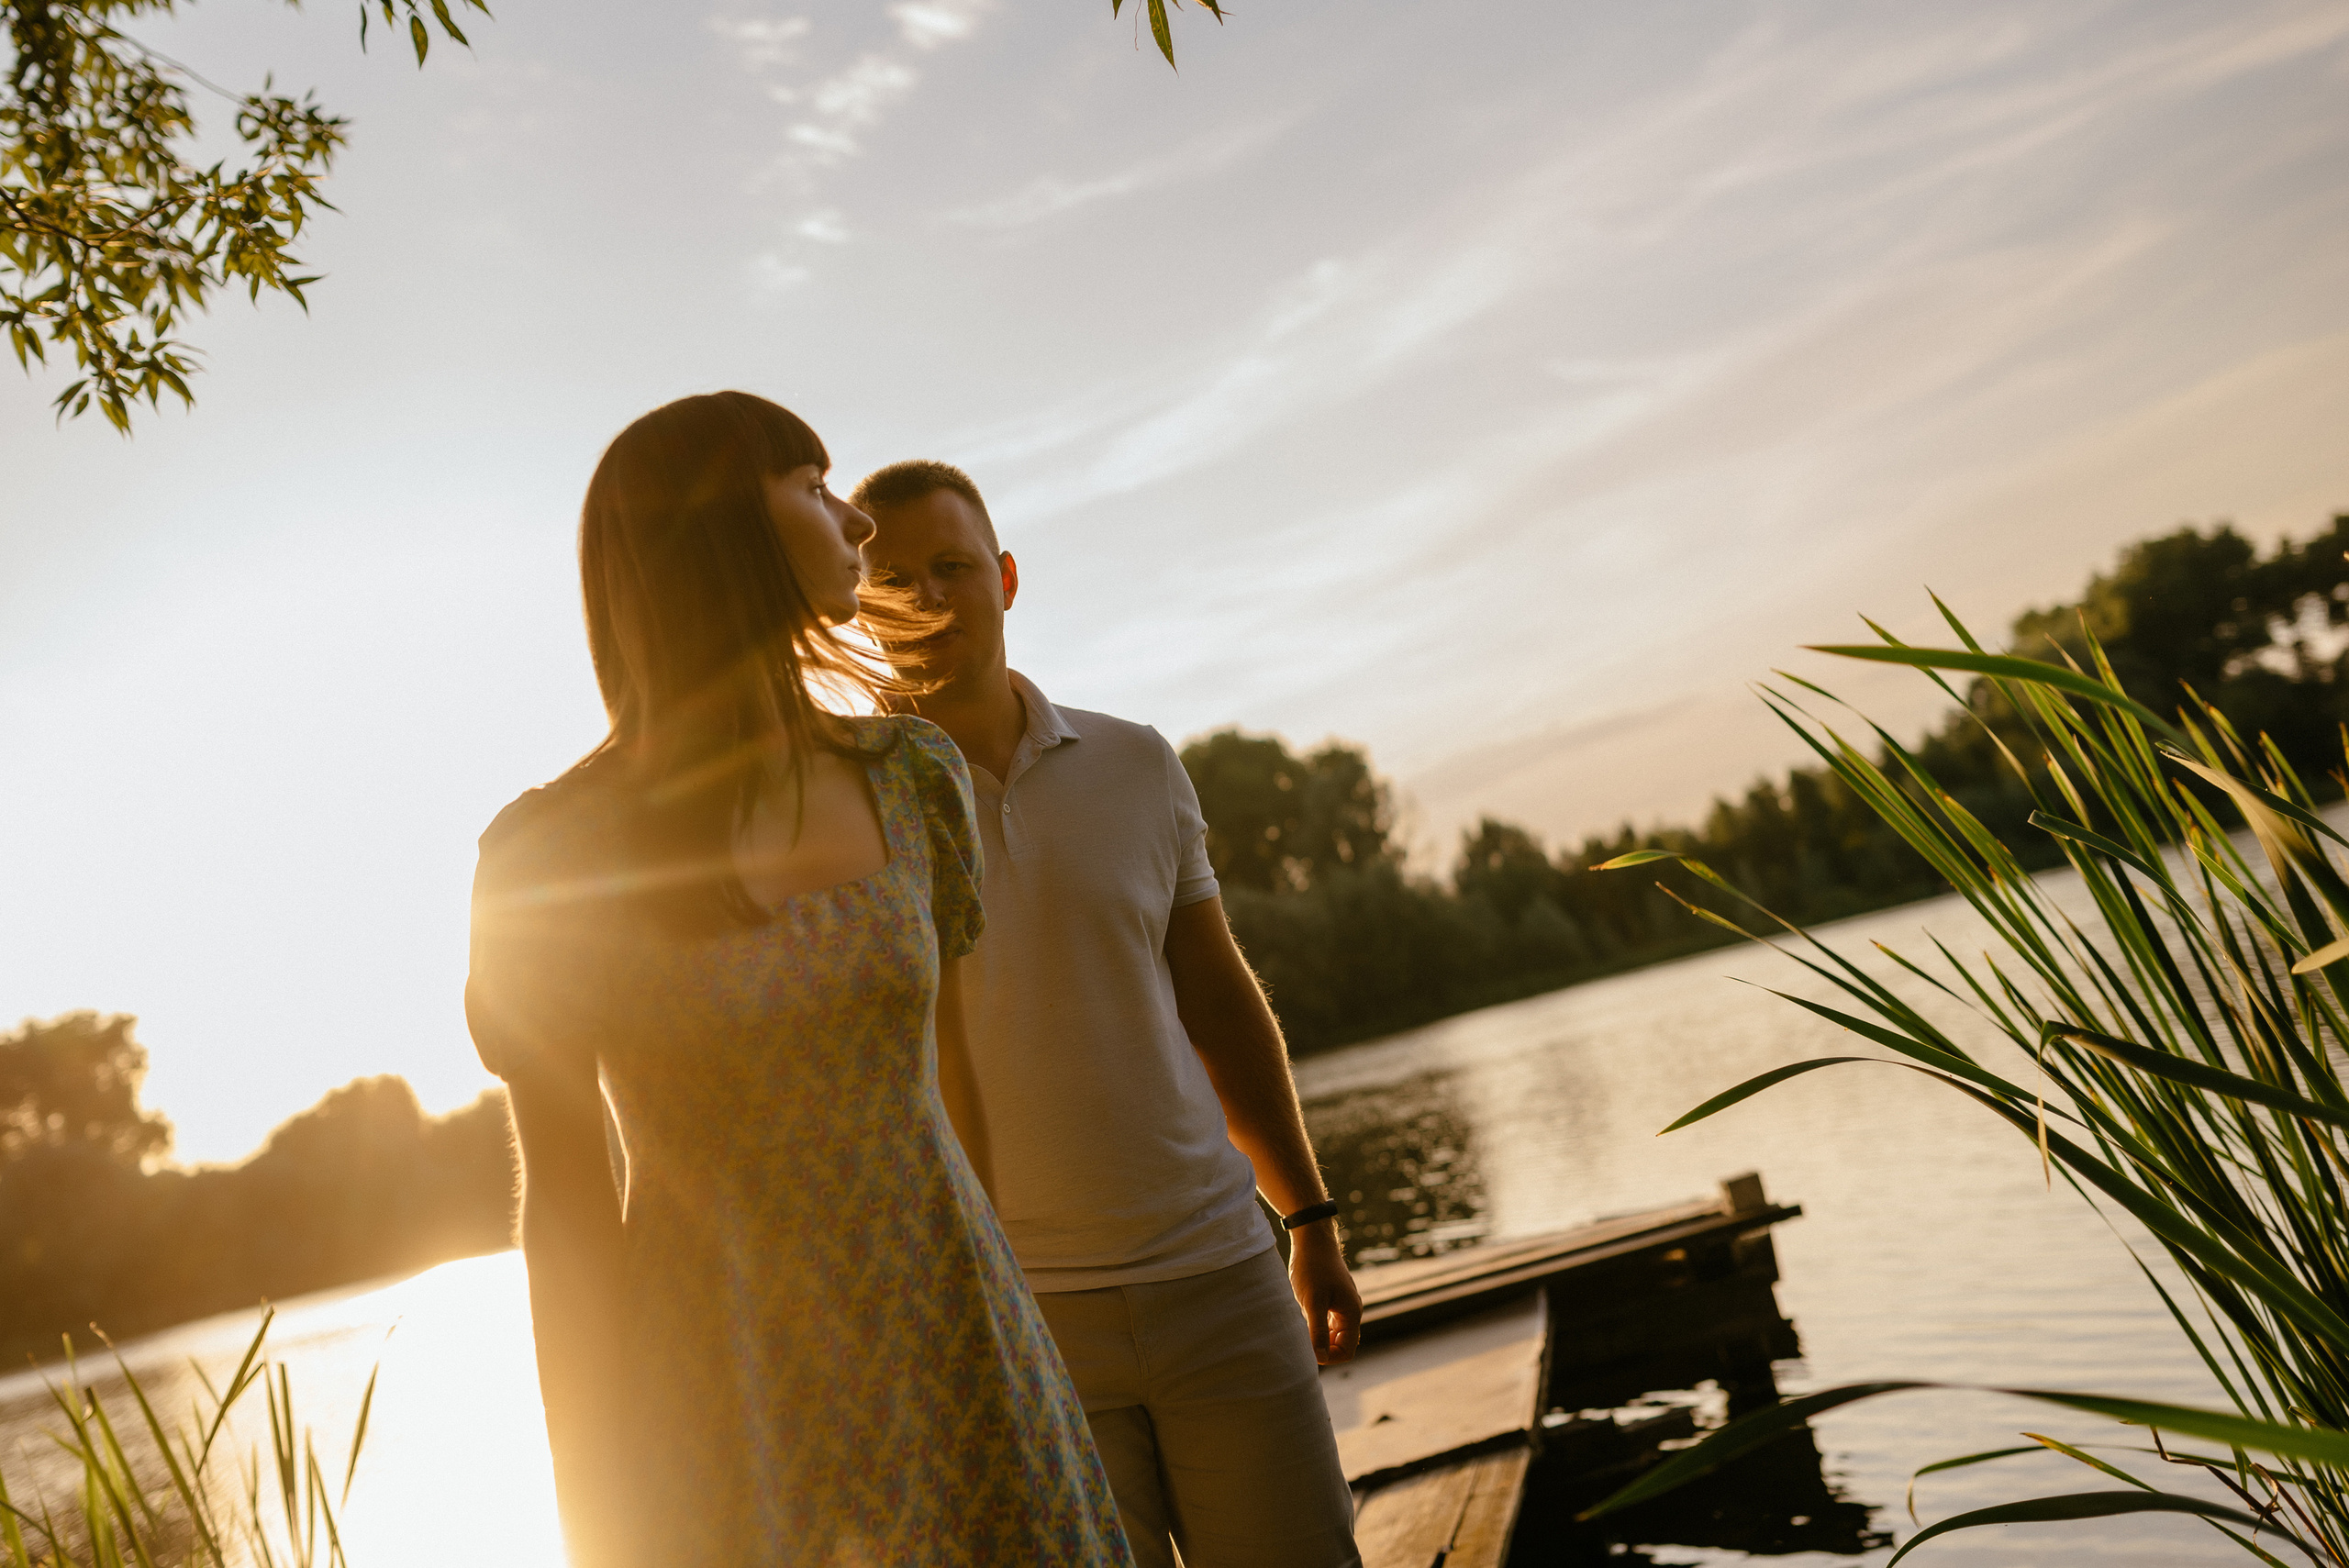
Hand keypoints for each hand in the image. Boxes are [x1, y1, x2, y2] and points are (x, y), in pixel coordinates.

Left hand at [1288, 1223, 1361, 1364]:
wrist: (1312, 1238)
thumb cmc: (1313, 1266)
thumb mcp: (1313, 1301)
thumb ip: (1317, 1330)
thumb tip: (1320, 1358)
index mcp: (1351, 1314)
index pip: (1347, 1350)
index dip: (1329, 1357)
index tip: (1308, 1350)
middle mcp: (1350, 1312)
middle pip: (1341, 1344)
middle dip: (1322, 1348)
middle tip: (1300, 1340)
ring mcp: (1341, 1305)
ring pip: (1332, 1334)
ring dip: (1317, 1337)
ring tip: (1298, 1329)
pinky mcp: (1331, 1299)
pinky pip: (1327, 1323)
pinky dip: (1315, 1327)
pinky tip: (1299, 1319)